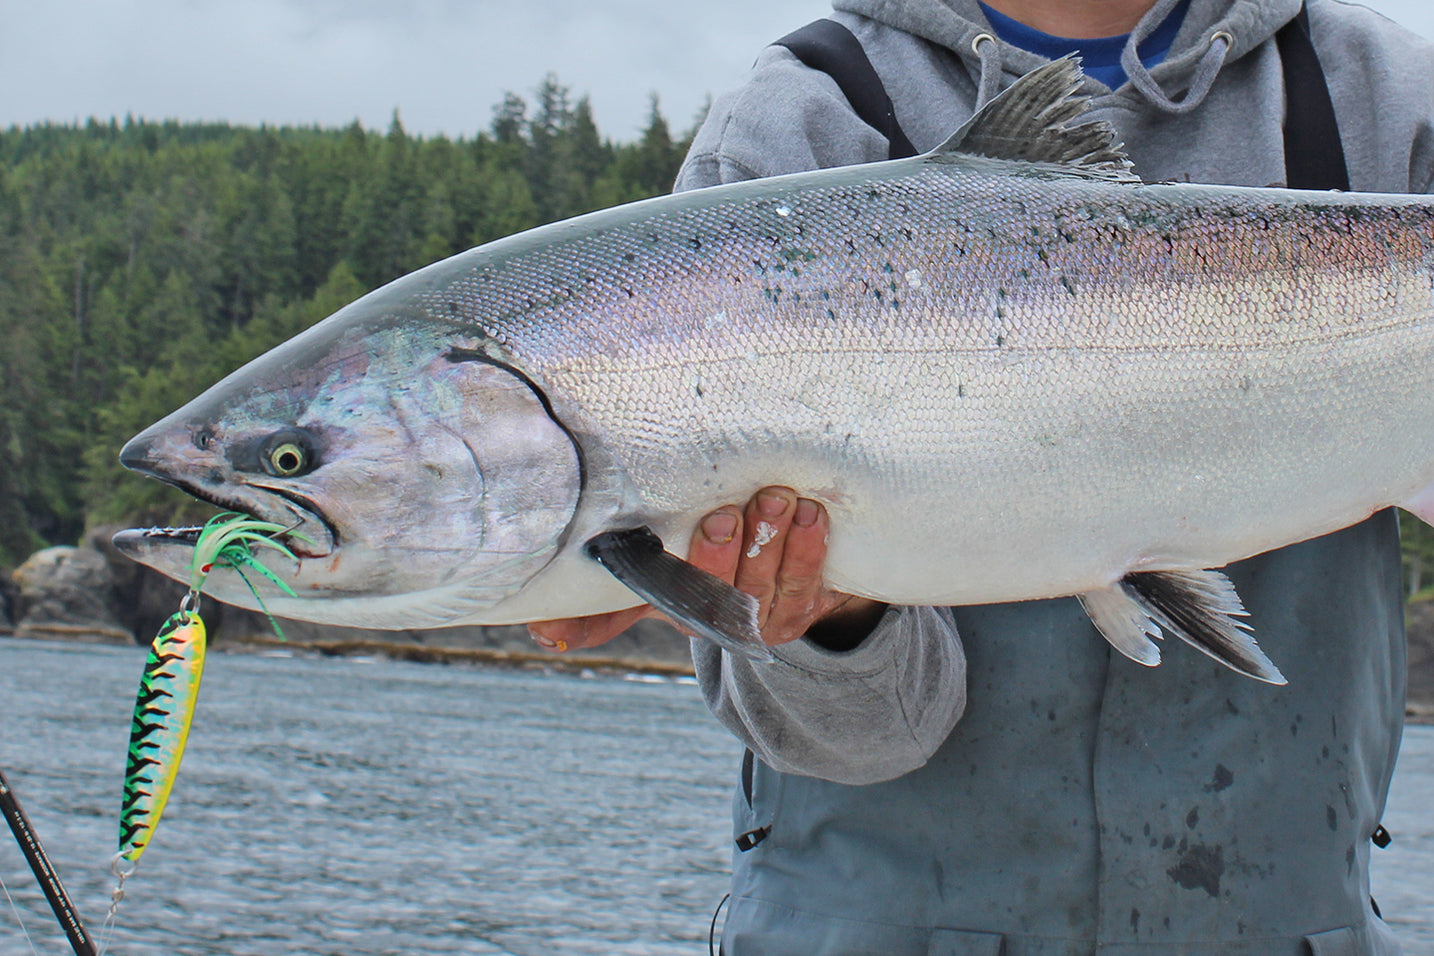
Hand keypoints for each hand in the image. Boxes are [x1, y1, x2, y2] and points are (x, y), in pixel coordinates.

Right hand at [527, 486, 884, 652]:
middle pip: (717, 596)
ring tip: (776, 499)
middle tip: (724, 513)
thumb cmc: (705, 559)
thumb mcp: (654, 573)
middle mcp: (717, 621)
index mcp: (674, 608)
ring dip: (771, 546)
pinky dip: (809, 550)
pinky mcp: (805, 608)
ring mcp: (763, 618)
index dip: (646, 593)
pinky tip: (811, 516)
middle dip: (721, 556)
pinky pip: (808, 585)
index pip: (655, 603)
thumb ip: (604, 595)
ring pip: (766, 589)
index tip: (658, 553)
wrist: (783, 571)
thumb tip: (540, 632)